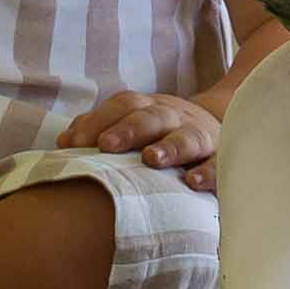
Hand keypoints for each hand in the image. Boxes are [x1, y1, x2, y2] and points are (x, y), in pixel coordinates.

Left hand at [57, 91, 219, 190]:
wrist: (225, 122)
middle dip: (128, 130)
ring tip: (151, 159)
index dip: (97, 121)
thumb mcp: (134, 123)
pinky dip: (208, 172)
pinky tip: (193, 182)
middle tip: (106, 145)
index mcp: (147, 108)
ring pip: (186, 137)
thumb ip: (100, 130)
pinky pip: (218, 163)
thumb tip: (63, 143)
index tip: (73, 142)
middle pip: (151, 117)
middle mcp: (173, 117)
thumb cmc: (162, 132)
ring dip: (169, 147)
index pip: (121, 106)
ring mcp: (200, 135)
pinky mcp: (223, 157)